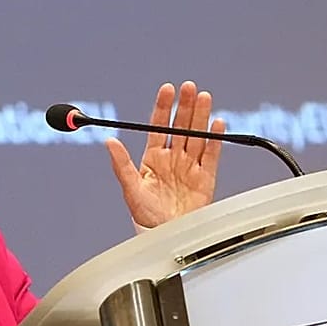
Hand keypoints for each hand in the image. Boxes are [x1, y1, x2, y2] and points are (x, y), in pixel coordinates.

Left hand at [105, 81, 224, 228]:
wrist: (165, 237)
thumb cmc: (145, 216)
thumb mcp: (130, 189)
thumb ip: (121, 165)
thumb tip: (109, 142)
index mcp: (153, 157)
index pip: (158, 126)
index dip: (163, 107)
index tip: (167, 89)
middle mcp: (173, 158)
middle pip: (181, 126)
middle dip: (185, 106)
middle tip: (188, 87)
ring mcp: (190, 167)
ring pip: (197, 136)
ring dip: (201, 117)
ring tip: (204, 97)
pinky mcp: (206, 179)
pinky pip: (212, 156)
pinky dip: (216, 140)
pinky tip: (217, 124)